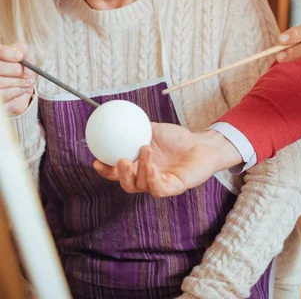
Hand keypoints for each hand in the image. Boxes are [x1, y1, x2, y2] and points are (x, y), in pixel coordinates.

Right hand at [0, 43, 34, 115]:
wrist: (19, 92)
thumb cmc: (19, 72)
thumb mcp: (23, 58)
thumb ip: (21, 50)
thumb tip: (20, 53)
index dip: (6, 52)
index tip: (20, 56)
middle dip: (16, 70)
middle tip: (28, 73)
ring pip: (1, 81)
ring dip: (20, 82)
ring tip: (29, 82)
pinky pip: (4, 94)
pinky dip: (17, 91)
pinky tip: (21, 90)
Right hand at [94, 124, 240, 197]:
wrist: (201, 143)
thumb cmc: (177, 138)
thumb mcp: (154, 129)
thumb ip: (137, 126)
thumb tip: (117, 115)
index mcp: (139, 166)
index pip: (118, 172)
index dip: (105, 170)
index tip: (96, 161)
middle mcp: (147, 177)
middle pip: (127, 184)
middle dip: (119, 175)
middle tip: (120, 160)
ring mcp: (160, 184)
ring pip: (141, 185)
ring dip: (140, 168)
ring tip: (145, 149)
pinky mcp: (174, 188)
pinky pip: (159, 189)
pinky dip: (153, 179)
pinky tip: (152, 165)